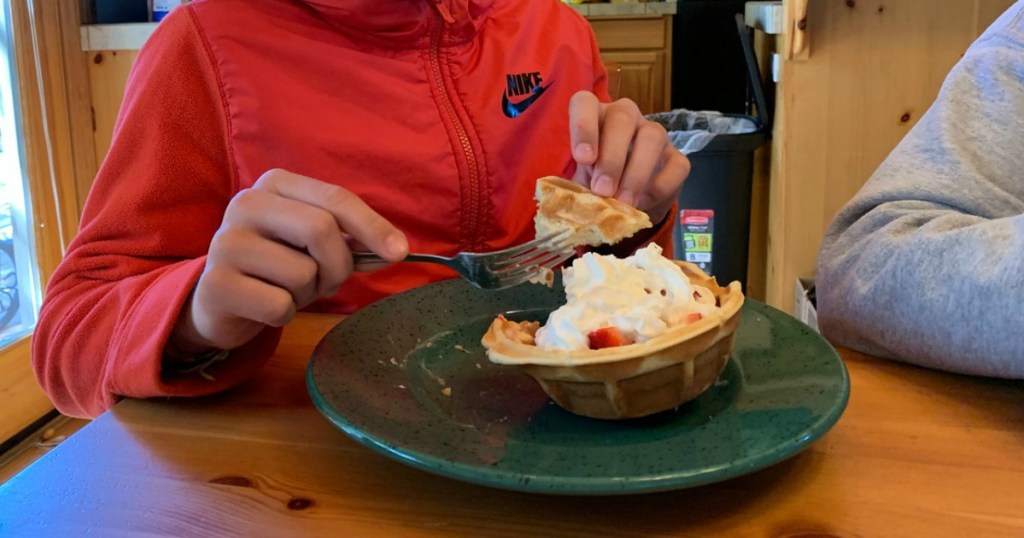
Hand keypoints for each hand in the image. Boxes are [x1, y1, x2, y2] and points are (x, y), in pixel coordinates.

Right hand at [168, 169, 408, 354]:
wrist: (221, 299)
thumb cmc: (277, 265)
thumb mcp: (315, 245)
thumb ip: (353, 241)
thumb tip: (397, 249)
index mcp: (275, 184)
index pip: (335, 198)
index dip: (372, 226)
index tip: (400, 252)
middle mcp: (246, 204)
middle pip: (321, 229)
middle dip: (338, 264)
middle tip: (329, 281)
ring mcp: (225, 242)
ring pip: (302, 272)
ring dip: (308, 292)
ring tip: (286, 289)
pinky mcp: (216, 284)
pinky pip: (280, 306)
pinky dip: (285, 314)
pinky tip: (265, 306)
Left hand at [568, 92, 689, 222]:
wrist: (627, 204)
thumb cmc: (596, 184)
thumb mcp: (581, 184)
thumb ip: (577, 188)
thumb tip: (573, 204)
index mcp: (595, 117)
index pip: (585, 103)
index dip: (583, 126)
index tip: (583, 158)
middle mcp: (626, 118)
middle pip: (622, 118)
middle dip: (611, 157)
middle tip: (602, 190)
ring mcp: (655, 134)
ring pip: (652, 136)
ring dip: (636, 173)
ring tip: (623, 202)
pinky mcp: (676, 158)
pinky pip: (676, 165)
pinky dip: (659, 187)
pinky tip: (643, 203)